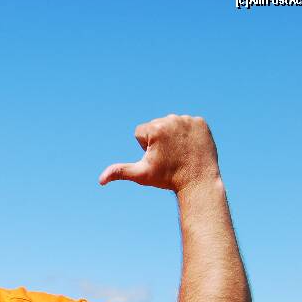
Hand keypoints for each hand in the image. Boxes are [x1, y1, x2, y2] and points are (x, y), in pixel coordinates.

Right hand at [98, 115, 220, 192]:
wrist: (198, 181)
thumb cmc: (167, 178)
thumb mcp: (141, 174)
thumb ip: (119, 172)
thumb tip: (101, 180)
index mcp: (154, 129)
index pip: (140, 133)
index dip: (145, 147)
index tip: (157, 158)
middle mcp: (171, 120)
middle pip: (156, 126)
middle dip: (158, 140)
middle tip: (169, 156)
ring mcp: (187, 120)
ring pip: (171, 125)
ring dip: (172, 137)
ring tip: (179, 152)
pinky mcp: (200, 122)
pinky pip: (187, 125)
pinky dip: (187, 135)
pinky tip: (189, 147)